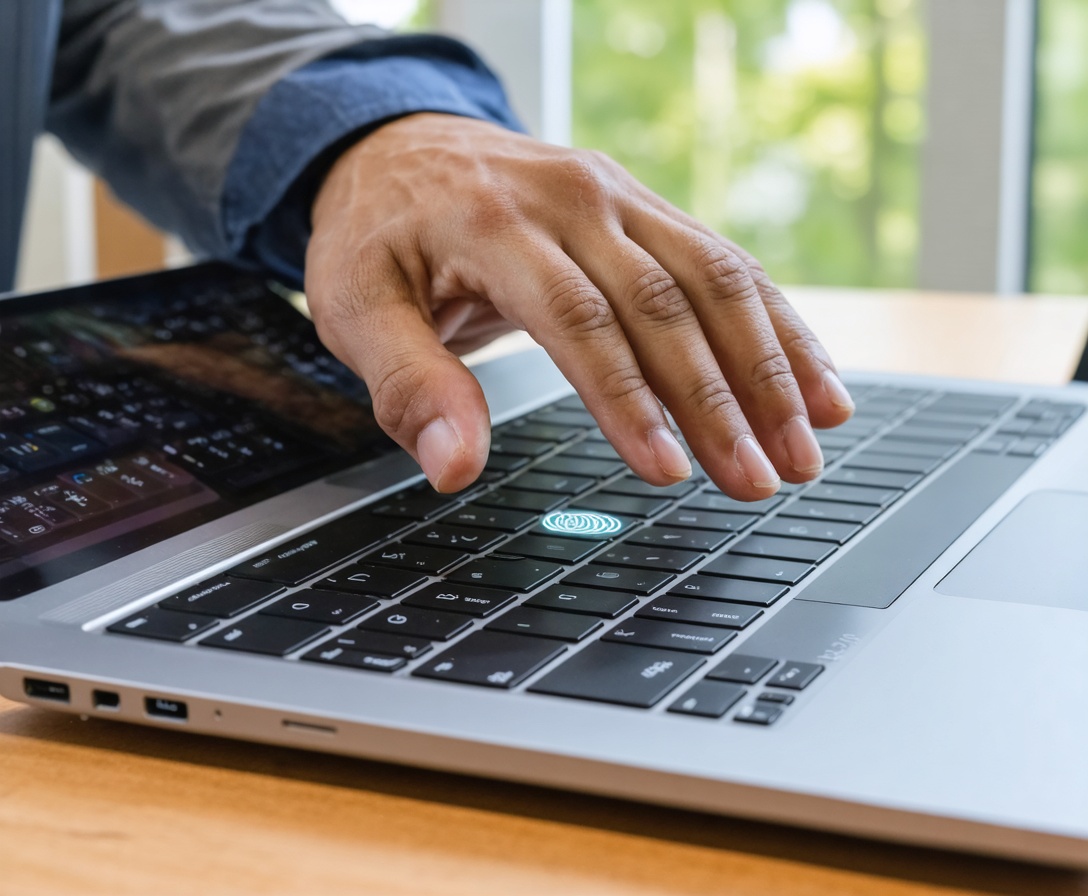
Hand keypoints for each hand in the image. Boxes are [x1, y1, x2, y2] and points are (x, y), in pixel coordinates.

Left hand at [305, 113, 854, 496]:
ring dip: (770, 366)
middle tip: (759, 481)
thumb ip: (408, 386)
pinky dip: (777, 324)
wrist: (400, 147)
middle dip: (719, 402)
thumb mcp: (355, 308)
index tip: (667, 471)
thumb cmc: (377, 236)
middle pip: (664, 304)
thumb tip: (453, 469)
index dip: (627, 400)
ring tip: (807, 445)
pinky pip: (725, 263)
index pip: (578, 320)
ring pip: (715, 279)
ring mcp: (620, 196)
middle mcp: (573, 199)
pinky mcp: (647, 208)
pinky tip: (815, 380)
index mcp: (495, 223)